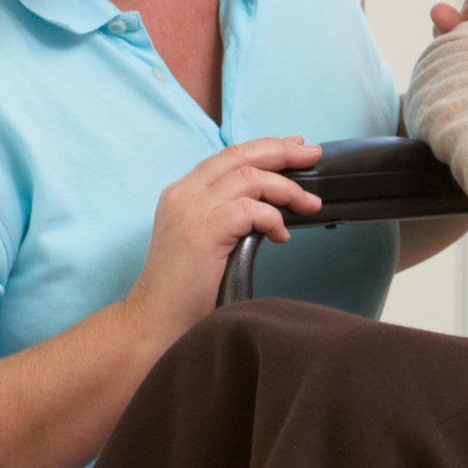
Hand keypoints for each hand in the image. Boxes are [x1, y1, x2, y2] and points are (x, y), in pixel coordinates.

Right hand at [125, 136, 323, 346]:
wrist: (153, 320)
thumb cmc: (182, 288)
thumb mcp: (201, 238)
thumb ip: (224, 214)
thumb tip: (267, 201)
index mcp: (183, 192)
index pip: (229, 155)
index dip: (266, 147)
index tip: (295, 147)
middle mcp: (184, 194)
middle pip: (241, 155)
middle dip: (283, 151)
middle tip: (313, 156)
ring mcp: (191, 211)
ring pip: (250, 178)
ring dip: (287, 189)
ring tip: (309, 204)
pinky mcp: (202, 234)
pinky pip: (249, 210)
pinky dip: (273, 218)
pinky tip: (281, 236)